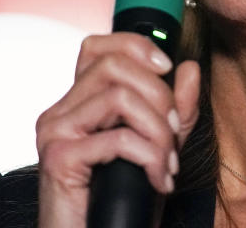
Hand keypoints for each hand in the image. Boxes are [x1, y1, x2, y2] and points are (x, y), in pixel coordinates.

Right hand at [35, 33, 200, 227]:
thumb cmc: (123, 200)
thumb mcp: (160, 146)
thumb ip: (176, 109)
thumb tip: (189, 68)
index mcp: (80, 102)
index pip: (98, 46)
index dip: (137, 46)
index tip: (168, 69)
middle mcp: (62, 111)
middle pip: (114, 65)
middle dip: (159, 96)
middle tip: (173, 135)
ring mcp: (56, 132)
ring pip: (119, 97)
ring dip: (158, 132)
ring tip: (167, 164)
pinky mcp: (59, 158)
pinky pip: (119, 138)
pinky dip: (150, 157)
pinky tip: (158, 180)